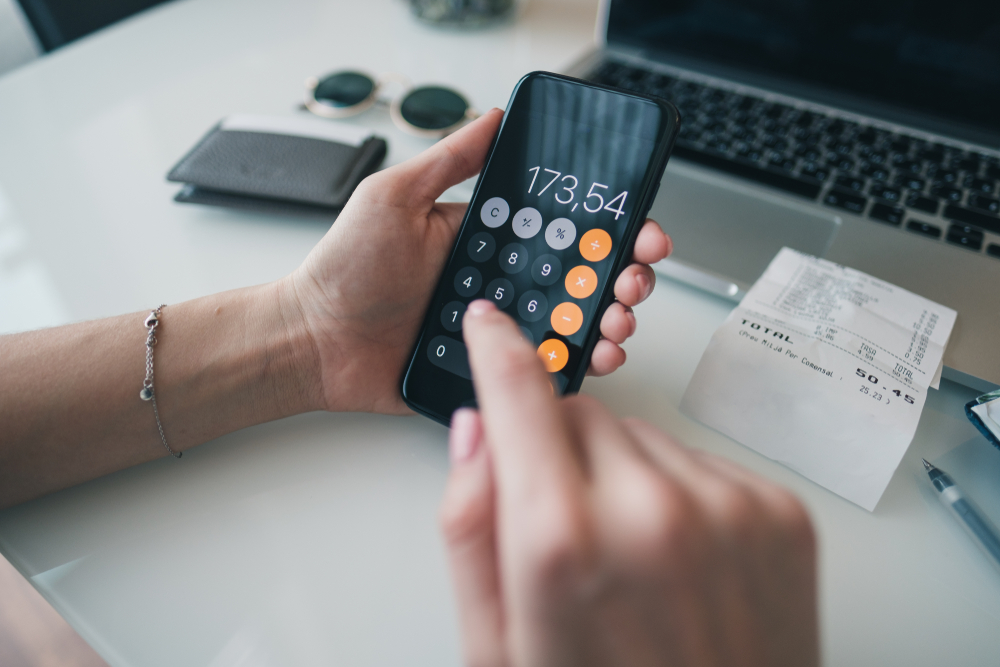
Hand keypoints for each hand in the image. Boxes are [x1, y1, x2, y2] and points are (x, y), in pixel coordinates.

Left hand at [286, 109, 671, 413]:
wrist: (315, 343)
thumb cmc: (345, 270)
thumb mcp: (393, 198)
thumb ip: (447, 160)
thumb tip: (493, 117)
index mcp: (487, 238)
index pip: (561, 226)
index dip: (608, 225)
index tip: (638, 226)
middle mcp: (501, 280)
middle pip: (581, 275)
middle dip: (622, 273)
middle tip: (634, 276)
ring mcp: (499, 326)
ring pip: (574, 321)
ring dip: (610, 317)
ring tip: (618, 317)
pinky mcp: (491, 367)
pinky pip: (545, 366)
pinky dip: (580, 362)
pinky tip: (597, 354)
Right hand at [440, 300, 818, 666]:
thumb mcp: (497, 646)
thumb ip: (471, 528)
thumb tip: (474, 433)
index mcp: (562, 545)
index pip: (518, 399)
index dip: (497, 352)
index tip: (490, 325)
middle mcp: (651, 510)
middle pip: (581, 417)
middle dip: (561, 453)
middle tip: (570, 534)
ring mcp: (727, 507)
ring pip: (643, 438)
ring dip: (624, 477)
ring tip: (634, 563)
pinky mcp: (778, 511)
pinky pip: (700, 463)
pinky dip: (681, 496)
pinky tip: (681, 565)